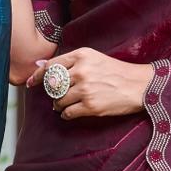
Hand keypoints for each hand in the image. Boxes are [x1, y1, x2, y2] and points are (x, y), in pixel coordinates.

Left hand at [26, 47, 155, 120]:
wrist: (140, 86)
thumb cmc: (117, 71)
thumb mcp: (93, 58)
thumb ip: (69, 62)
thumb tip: (41, 65)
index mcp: (81, 55)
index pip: (50, 65)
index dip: (37, 76)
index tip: (31, 82)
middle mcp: (81, 71)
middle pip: (53, 85)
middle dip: (53, 93)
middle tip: (57, 96)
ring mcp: (85, 89)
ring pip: (58, 100)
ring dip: (59, 105)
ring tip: (66, 105)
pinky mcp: (90, 105)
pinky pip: (68, 113)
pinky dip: (66, 114)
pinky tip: (71, 112)